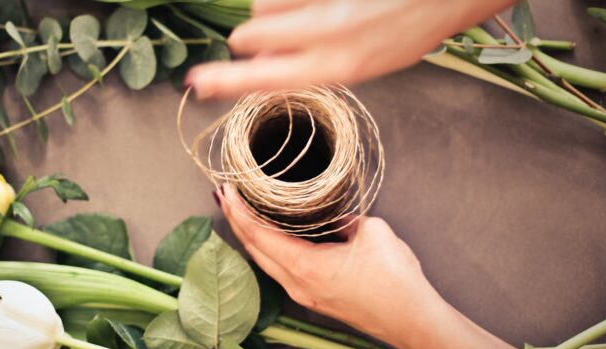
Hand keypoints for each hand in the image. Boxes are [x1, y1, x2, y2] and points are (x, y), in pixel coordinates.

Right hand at [186, 0, 514, 98]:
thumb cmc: (410, 27)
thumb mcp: (364, 61)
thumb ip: (312, 63)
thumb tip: (263, 59)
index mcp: (339, 67)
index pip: (262, 80)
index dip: (223, 81)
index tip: (195, 82)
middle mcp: (328, 32)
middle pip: (250, 34)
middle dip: (257, 35)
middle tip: (284, 34)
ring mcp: (326, 1)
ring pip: (263, 2)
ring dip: (274, 6)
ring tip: (312, 7)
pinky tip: (324, 1)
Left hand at [217, 183, 439, 345]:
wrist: (413, 322)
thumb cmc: (395, 280)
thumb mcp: (372, 232)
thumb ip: (345, 218)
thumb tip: (333, 216)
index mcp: (305, 266)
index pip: (258, 234)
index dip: (238, 211)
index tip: (226, 190)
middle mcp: (297, 284)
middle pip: (254, 249)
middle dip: (237, 221)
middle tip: (226, 195)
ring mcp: (304, 295)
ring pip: (265, 262)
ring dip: (251, 236)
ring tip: (241, 212)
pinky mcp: (315, 299)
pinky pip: (281, 270)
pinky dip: (268, 250)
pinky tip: (270, 237)